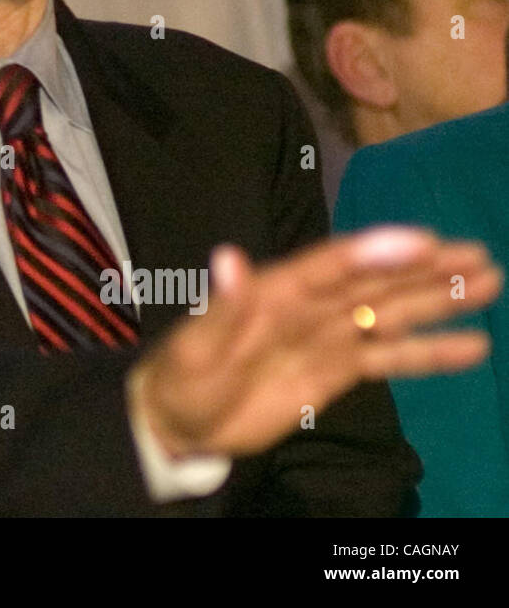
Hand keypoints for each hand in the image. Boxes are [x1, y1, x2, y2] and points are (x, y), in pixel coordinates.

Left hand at [134, 227, 500, 458]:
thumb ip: (222, 308)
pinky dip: (428, 352)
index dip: (376, 251)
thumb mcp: (194, 348)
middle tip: (478, 255)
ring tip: (489, 282)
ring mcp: (327, 336)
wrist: (181, 418)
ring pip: (391, 311)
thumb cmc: (183, 376)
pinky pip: (389, 356)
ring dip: (437, 299)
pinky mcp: (337, 369)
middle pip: (375, 281)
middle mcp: (310, 305)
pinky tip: (472, 346)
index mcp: (276, 290)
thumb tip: (228, 258)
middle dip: (425, 269)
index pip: (333, 264)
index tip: (424, 239)